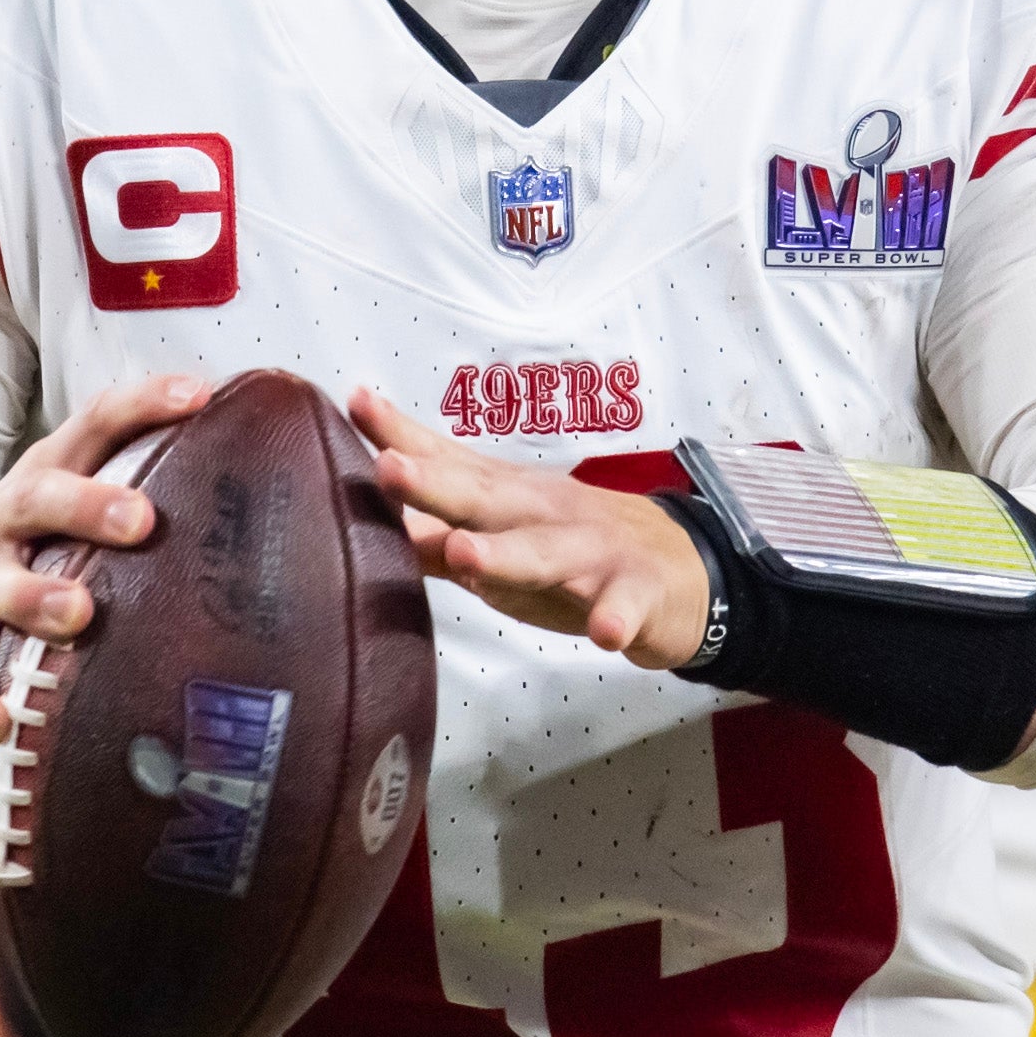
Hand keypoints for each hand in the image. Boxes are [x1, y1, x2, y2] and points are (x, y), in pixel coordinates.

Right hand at [0, 371, 212, 740]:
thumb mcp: (75, 511)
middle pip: (38, 497)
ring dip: (34, 597)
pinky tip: (0, 719)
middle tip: (140, 521)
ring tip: (76, 615)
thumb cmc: (36, 550)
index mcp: (47, 476)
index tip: (200, 396)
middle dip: (86, 505)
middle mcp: (4, 520)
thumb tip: (265, 495)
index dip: (144, 405)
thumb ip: (147, 495)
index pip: (94, 424)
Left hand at [355, 388, 708, 668]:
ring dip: (507, 554)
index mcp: (506, 498)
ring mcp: (592, 551)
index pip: (448, 461)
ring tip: (466, 554)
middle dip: (437, 484)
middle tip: (390, 470)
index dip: (401, 435)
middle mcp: (544, 513)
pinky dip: (616, 617)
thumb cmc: (572, 553)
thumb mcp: (501, 539)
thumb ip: (433, 537)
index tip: (356, 405)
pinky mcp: (636, 592)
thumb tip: (359, 531)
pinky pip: (625, 606)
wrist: (678, 571)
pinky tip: (605, 631)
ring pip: (546, 552)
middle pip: (485, 499)